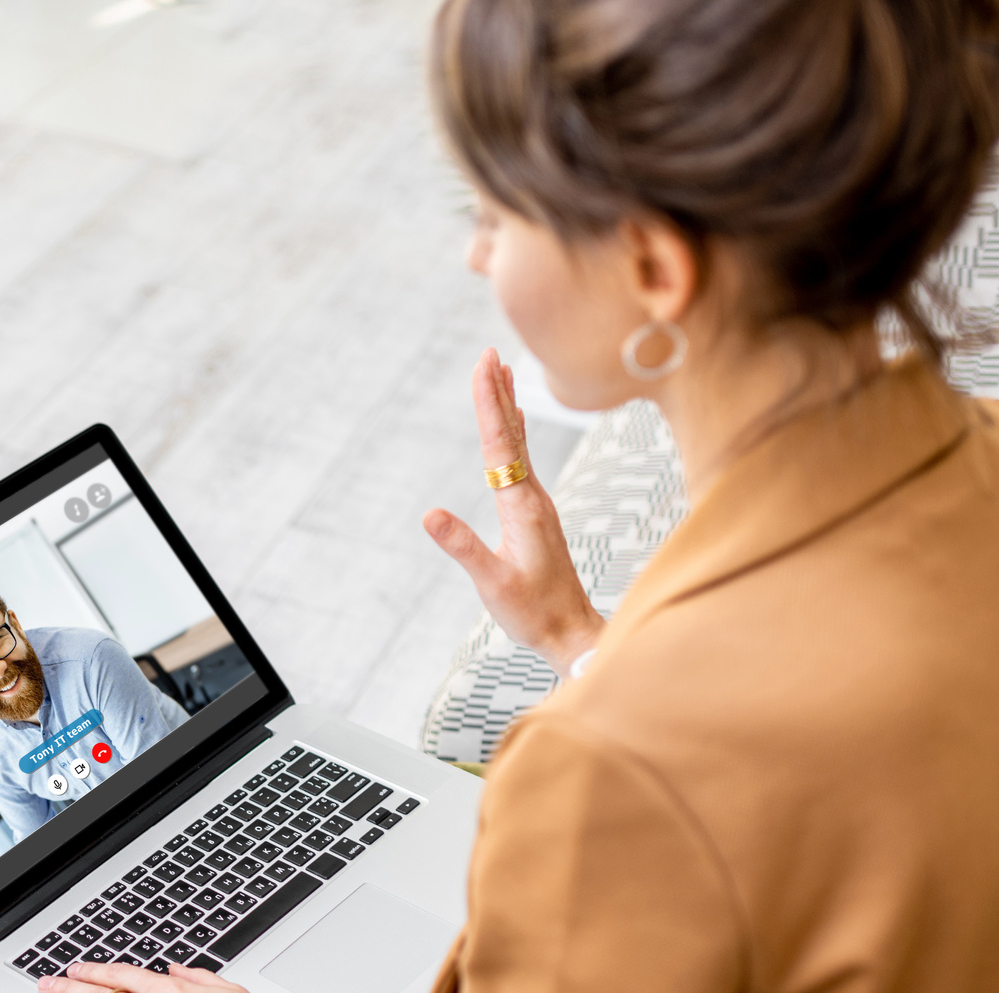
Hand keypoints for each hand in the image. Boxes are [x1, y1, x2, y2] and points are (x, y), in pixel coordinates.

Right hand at [423, 348, 605, 679]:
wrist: (570, 633)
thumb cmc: (532, 613)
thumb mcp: (491, 582)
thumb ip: (462, 546)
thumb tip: (428, 513)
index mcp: (522, 507)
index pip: (500, 445)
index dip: (489, 402)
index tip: (483, 364)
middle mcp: (534, 498)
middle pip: (512, 434)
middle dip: (498, 392)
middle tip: (489, 352)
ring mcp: (537, 505)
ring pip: (519, 446)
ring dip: (508, 408)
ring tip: (502, 375)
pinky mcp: (535, 515)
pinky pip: (521, 463)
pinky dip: (513, 436)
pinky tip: (512, 429)